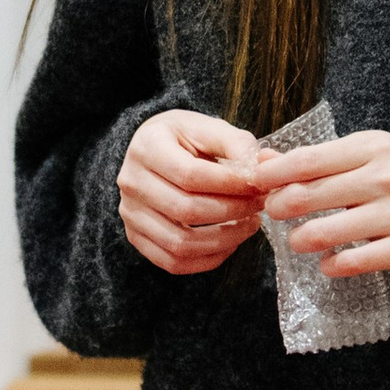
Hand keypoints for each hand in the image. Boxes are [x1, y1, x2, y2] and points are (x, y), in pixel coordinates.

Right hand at [116, 112, 265, 276]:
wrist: (152, 149)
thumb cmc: (184, 138)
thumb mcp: (208, 127)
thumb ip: (235, 143)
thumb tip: (258, 170)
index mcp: (147, 147)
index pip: (190, 175)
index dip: (230, 185)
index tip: (258, 186)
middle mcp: (131, 182)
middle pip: (186, 210)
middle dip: (232, 211)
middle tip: (259, 205)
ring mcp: (130, 213)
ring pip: (180, 243)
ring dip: (224, 240)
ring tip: (249, 224)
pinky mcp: (135, 236)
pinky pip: (173, 262)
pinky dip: (207, 259)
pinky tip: (230, 242)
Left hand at [259, 128, 389, 275]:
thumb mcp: (372, 157)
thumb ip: (321, 160)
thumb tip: (265, 160)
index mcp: (374, 148)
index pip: (311, 159)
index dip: (275, 173)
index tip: (255, 182)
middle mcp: (386, 177)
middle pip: (313, 193)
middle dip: (282, 206)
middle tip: (273, 213)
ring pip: (330, 231)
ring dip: (302, 239)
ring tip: (297, 241)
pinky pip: (357, 261)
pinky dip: (334, 265)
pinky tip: (328, 264)